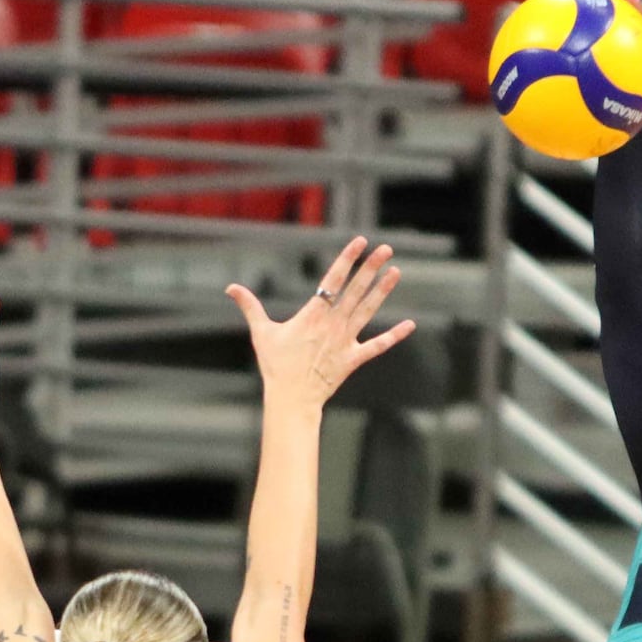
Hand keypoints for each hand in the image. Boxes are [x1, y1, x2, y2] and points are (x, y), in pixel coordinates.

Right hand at [225, 237, 415, 411]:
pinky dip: (394, 336)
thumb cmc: (275, 366)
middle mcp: (333, 324)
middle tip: (386, 249)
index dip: (347, 259)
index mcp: (313, 314)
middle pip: (355, 291)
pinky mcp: (353, 359)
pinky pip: (377, 346)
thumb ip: (250, 307)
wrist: (291, 399)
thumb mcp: (261, 333)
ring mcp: (345, 342)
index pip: (333, 280)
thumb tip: (230, 288)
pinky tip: (410, 326)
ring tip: (396, 272)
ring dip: (382, 291)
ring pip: (367, 311)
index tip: (360, 242)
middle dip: (371, 268)